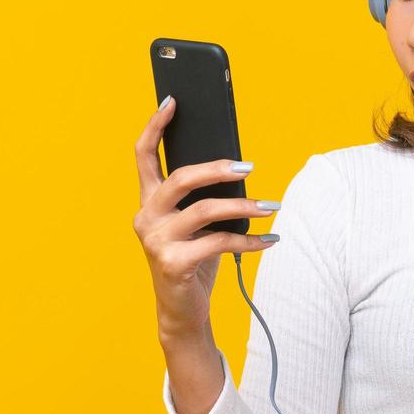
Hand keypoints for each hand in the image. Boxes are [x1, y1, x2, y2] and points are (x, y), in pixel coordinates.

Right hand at [132, 95, 279, 340]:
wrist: (182, 312)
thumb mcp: (195, 225)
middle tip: (249, 167)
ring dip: (243, 207)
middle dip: (216, 168)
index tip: (172, 100)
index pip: (143, 156)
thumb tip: (238, 168)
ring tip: (270, 206)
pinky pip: (219, 243)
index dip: (155, 126)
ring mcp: (157, 242)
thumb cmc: (193, 260)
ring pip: (204, 210)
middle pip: (180, 178)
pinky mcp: (173, 264)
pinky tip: (270, 238)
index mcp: (148, 202)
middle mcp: (146, 217)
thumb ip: (203, 198)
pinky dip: (249, 240)